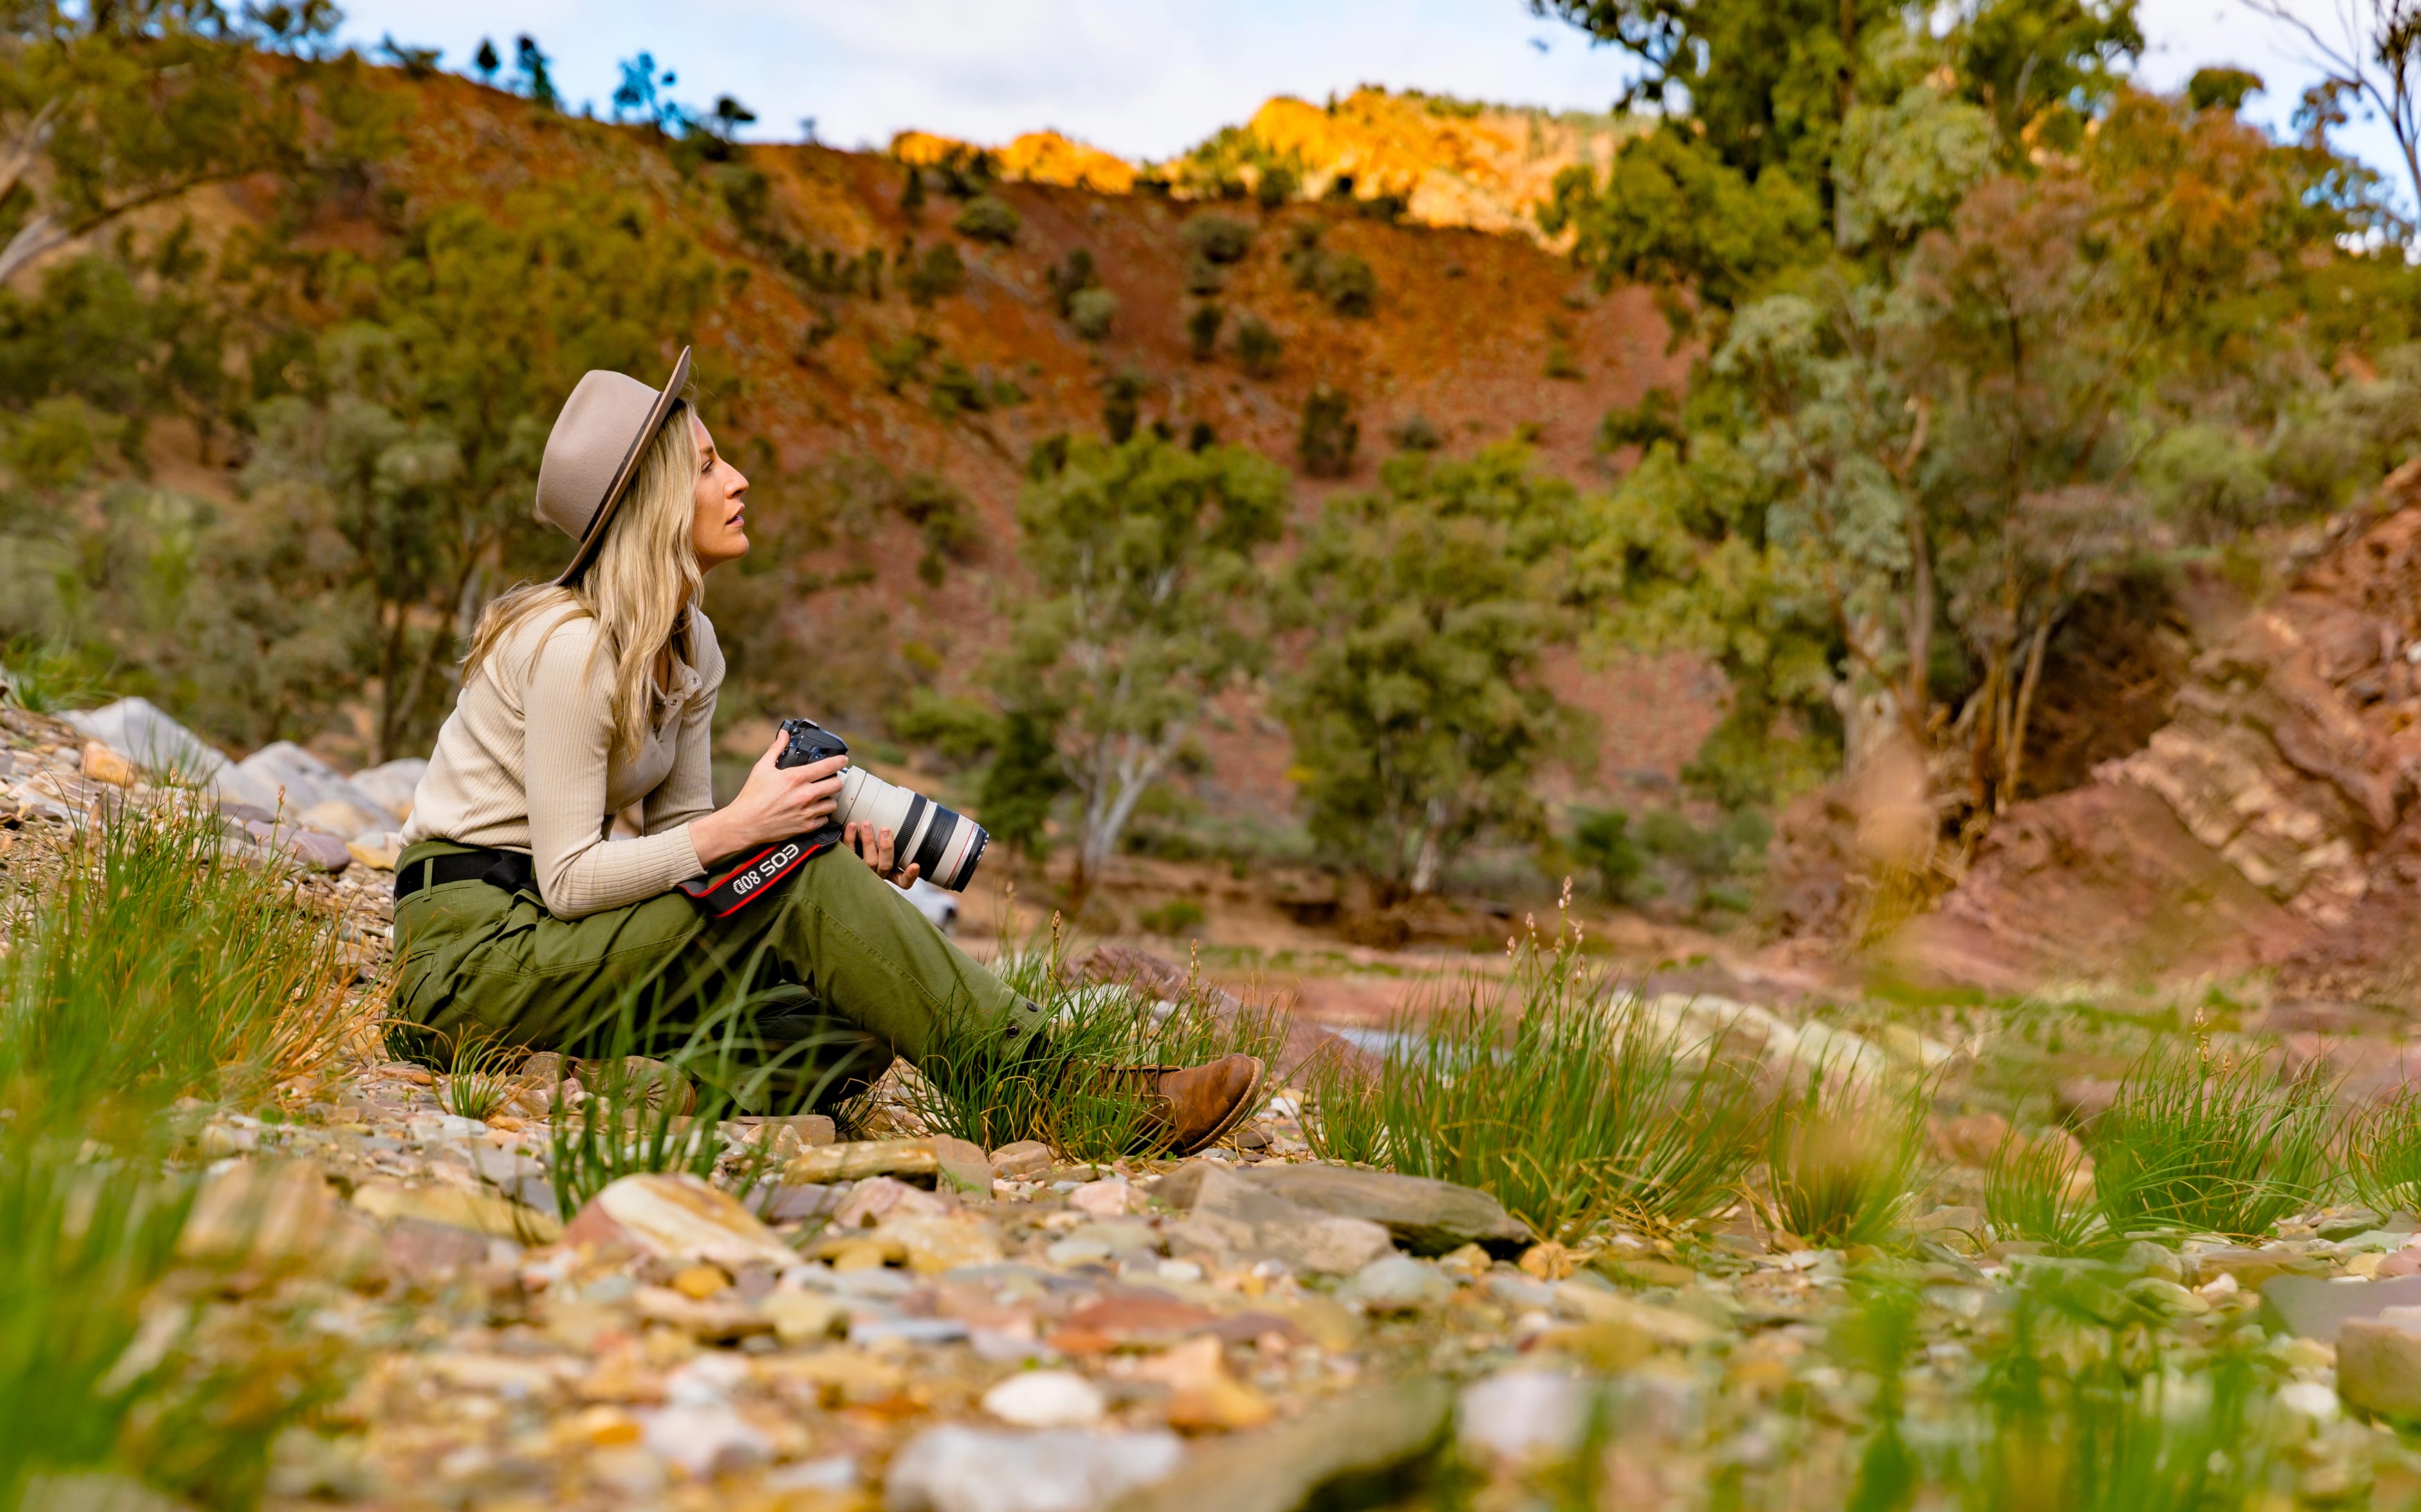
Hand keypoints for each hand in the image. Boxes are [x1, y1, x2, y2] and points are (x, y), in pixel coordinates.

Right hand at [689, 732, 845, 860]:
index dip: (839, 761)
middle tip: (830, 779)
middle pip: (836, 785)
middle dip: (835, 780)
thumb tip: (783, 734)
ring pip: (832, 803)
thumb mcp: (762, 768)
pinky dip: (821, 815)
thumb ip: (776, 749)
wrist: (745, 823)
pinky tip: (813, 811)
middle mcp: (805, 795)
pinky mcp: (806, 827)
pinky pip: (824, 819)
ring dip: (828, 798)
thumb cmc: (752, 796)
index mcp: (795, 778)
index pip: (828, 766)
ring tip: (820, 796)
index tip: (843, 759)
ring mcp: (807, 812)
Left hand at [846, 820, 920, 890]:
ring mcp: (860, 872)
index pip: (903, 881)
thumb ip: (893, 843)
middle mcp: (875, 876)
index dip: (910, 875)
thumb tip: (901, 821)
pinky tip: (851, 827)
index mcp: (888, 875)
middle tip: (885, 830)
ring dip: (868, 841)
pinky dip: (850, 839)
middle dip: (886, 848)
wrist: (841, 867)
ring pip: (868, 861)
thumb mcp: (884, 852)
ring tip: (867, 824)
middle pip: (885, 865)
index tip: (915, 865)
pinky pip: (848, 854)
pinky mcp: (846, 864)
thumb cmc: (869, 853)